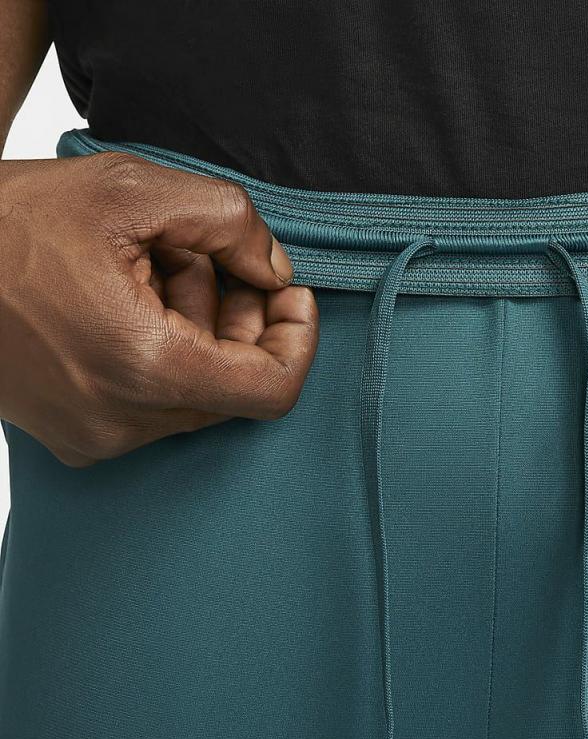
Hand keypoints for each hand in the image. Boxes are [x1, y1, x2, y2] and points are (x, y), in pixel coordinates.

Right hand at [0, 152, 317, 465]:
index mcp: (145, 369)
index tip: (289, 293)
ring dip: (198, 331)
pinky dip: (163, 355)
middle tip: (214, 261)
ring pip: (195, 394)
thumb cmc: (5, 222)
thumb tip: (276, 270)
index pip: (273, 389)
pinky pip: (152, 404)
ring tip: (156, 270)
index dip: (296, 339)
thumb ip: (229, 222)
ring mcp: (96, 437)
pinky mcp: (75, 437)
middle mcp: (123, 421)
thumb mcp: (129, 189)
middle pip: (234, 386)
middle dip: (240, 320)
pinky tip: (128, 301)